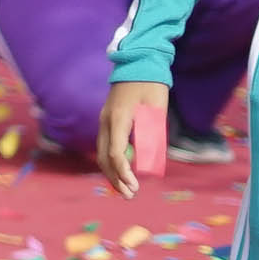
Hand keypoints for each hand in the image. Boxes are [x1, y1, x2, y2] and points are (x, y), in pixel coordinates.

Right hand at [99, 80, 168, 197]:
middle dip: (115, 178)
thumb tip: (149, 161)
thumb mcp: (157, 110)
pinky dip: (112, 162)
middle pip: (103, 156)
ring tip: (125, 189)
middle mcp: (106, 121)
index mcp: (118, 118)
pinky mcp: (108, 120)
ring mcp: (105, 120)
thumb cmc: (151, 85)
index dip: (123, 172)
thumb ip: (152, 134)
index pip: (115, 152)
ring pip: (101, 153)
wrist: (138, 63)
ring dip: (112, 172)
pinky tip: (123, 172)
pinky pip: (106, 145)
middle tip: (129, 195)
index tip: (134, 186)